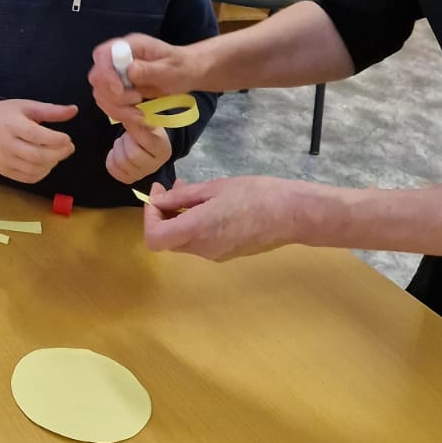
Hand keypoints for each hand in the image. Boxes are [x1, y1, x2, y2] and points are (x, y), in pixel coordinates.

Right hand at [0, 99, 76, 184]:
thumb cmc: (7, 114)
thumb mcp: (27, 106)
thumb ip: (51, 110)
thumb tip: (74, 110)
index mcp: (12, 125)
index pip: (35, 135)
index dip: (55, 139)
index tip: (67, 138)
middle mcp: (6, 145)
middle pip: (36, 156)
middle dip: (58, 154)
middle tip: (69, 147)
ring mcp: (4, 160)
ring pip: (34, 169)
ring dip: (52, 164)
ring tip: (57, 154)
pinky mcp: (4, 171)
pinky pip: (28, 178)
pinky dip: (42, 173)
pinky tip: (47, 163)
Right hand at [89, 34, 196, 118]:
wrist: (186, 73)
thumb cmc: (180, 67)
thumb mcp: (170, 68)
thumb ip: (150, 70)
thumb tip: (129, 71)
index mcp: (129, 46)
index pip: (102, 54)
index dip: (105, 73)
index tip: (119, 89)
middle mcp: (117, 59)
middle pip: (97, 77)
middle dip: (113, 95)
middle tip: (137, 100)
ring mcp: (116, 74)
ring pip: (100, 94)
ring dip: (117, 108)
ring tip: (139, 113)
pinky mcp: (118, 89)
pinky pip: (108, 104)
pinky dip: (120, 113)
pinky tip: (137, 116)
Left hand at [105, 114, 171, 184]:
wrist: (144, 144)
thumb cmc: (146, 130)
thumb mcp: (148, 121)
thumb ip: (141, 121)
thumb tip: (133, 117)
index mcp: (163, 150)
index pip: (149, 142)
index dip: (135, 130)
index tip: (130, 121)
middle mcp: (154, 166)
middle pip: (132, 155)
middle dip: (125, 140)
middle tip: (128, 134)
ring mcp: (140, 174)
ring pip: (121, 162)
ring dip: (118, 147)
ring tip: (124, 142)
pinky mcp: (128, 178)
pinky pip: (112, 168)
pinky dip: (111, 157)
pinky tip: (119, 151)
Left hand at [142, 176, 302, 261]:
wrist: (291, 214)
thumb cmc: (254, 194)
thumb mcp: (215, 188)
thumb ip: (182, 196)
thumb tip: (158, 200)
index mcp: (196, 231)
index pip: (154, 238)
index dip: (150, 216)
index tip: (158, 193)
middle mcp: (202, 249)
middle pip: (167, 239)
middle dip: (163, 214)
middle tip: (172, 188)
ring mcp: (215, 255)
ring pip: (184, 240)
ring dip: (179, 218)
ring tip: (192, 191)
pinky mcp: (227, 254)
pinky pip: (201, 242)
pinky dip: (195, 224)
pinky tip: (210, 205)